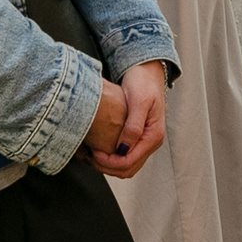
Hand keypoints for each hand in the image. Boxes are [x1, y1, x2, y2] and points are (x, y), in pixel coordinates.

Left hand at [83, 61, 168, 177]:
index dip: (108, 162)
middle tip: (88, 156)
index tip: (93, 153)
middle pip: (127, 169)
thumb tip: (123, 149)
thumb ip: (133, 127)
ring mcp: (144, 141)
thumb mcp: (138, 102)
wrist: (146, 72)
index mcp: (154, 136)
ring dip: (107, 165)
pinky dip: (109, 158)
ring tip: (90, 155)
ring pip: (125, 166)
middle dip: (106, 167)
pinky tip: (97, 149)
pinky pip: (123, 156)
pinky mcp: (136, 137)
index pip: (129, 162)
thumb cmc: (143, 83)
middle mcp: (151, 142)